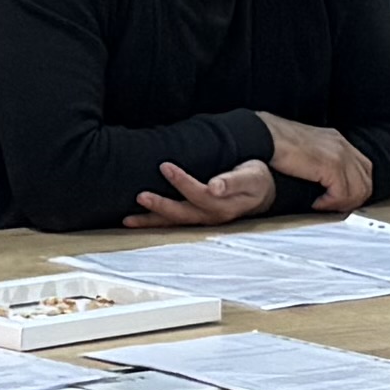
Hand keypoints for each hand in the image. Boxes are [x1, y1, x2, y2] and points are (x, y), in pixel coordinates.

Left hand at [132, 158, 278, 225]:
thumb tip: (215, 186)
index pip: (198, 194)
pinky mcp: (196, 217)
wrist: (261, 191)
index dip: (181, 181)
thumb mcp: (250, 177)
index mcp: (223, 205)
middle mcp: (210, 216)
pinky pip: (173, 222)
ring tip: (128, 220)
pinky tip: (137, 221)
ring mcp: (202, 220)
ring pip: (174, 223)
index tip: (165, 166)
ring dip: (152, 221)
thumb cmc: (255, 180)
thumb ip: (232, 181)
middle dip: (160, 206)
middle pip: (182, 213)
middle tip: (140, 196)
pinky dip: (155, 223)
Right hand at [257, 116, 375, 212]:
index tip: (338, 200)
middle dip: (353, 200)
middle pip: (366, 181)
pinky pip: (342, 192)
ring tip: (323, 206)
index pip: (363, 169)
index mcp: (337, 140)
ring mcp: (339, 154)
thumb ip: (319, 163)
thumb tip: (324, 185)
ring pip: (358, 189)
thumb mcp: (306, 150)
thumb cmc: (276, 142)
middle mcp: (342, 145)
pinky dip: (331, 203)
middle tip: (333, 208)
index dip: (355, 189)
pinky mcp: (330, 165)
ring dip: (342, 203)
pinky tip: (316, 203)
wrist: (264, 135)